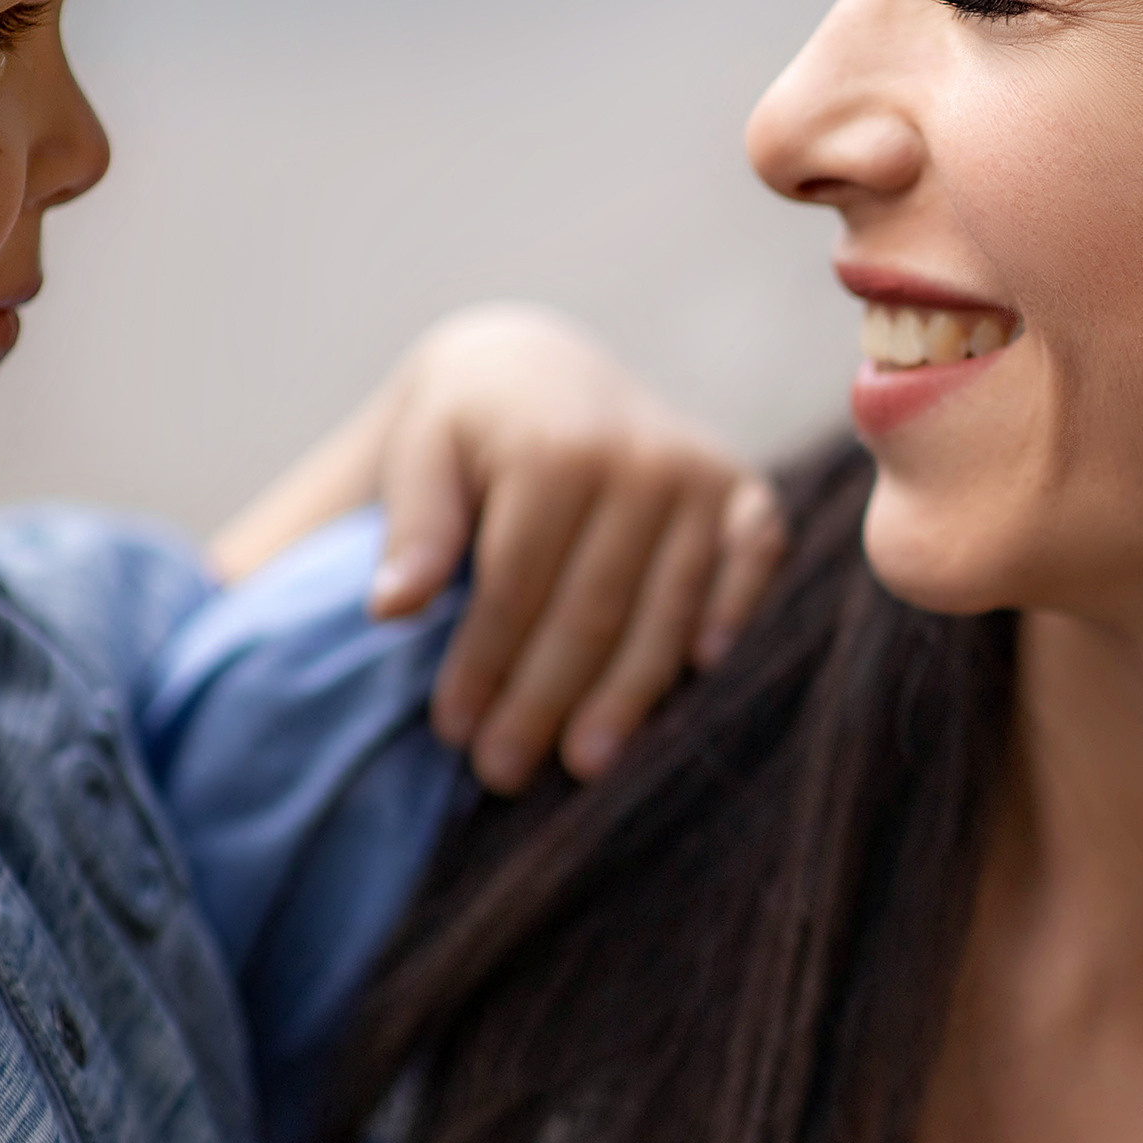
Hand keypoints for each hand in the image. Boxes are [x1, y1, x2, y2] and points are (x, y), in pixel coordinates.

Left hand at [208, 305, 785, 791]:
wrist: (546, 371)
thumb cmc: (471, 430)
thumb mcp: (423, 454)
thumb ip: (414, 527)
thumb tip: (391, 607)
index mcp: (557, 445)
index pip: (516, 584)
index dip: (482, 664)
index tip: (451, 730)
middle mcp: (642, 457)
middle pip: (592, 609)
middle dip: (545, 700)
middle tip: (502, 771)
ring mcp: (702, 475)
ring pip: (666, 610)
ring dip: (628, 695)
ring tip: (585, 765)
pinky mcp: (746, 492)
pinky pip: (751, 566)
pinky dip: (733, 617)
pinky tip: (701, 675)